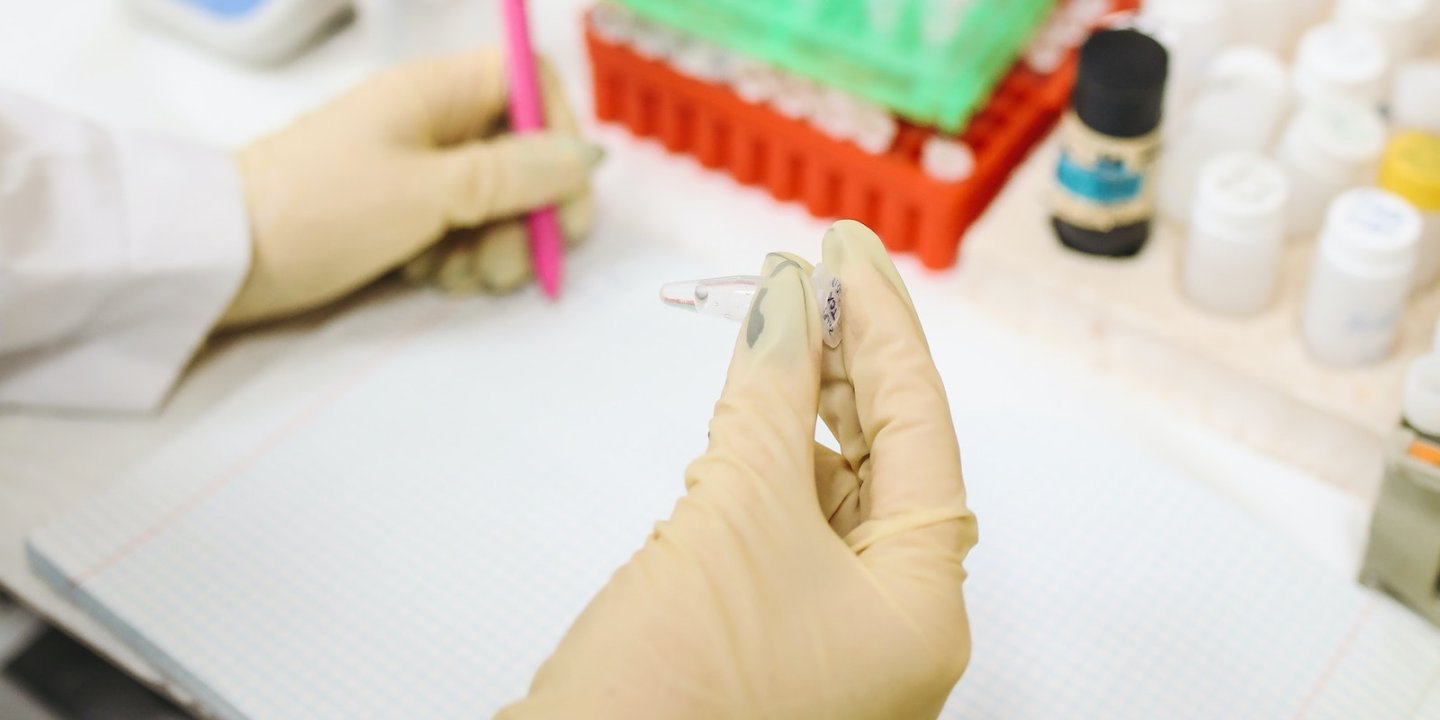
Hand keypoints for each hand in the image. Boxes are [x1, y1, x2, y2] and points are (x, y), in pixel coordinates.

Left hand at [221, 48, 600, 326]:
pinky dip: (455, 256)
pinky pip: (455, 228)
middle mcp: (430, 122)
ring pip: (492, 199)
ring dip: (492, 244)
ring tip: (458, 277)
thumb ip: (516, 175)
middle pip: (519, 151)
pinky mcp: (395, 212)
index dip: (559, 131)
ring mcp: (412, 168)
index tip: (567, 196)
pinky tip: (428, 277)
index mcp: (435, 92)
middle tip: (513, 265)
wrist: (223, 260)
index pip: (529, 82)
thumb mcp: (431, 192)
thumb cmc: (320, 209)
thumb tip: (587, 156)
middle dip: (528, 213)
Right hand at [498, 221, 976, 719]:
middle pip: (884, 457)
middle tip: (807, 272)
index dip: (884, 325)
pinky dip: (765, 465)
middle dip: (844, 359)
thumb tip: (786, 302)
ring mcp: (832, 639)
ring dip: (802, 407)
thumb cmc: (670, 698)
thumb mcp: (734, 514)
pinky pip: (787, 530)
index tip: (849, 249)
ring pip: (833, 491)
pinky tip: (744, 418)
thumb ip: (770, 396)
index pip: (920, 428)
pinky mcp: (770, 642)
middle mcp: (892, 626)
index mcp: (920, 605)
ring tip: (774, 325)